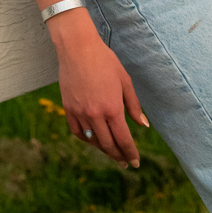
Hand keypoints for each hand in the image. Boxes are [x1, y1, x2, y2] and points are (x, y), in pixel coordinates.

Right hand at [49, 11, 148, 164]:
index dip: (130, 153)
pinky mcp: (68, 109)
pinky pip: (78, 132)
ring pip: (92, 141)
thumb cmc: (105, 62)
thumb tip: (143, 125)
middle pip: (108, 145)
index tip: (135, 162)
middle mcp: (95, 115)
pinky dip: (87, 139)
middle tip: (125, 163)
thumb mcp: (125, 81)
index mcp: (112, 108)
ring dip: (103, 150)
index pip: (123, 139)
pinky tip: (94, 140)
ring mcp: (80, 113)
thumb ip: (134, 105)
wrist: (78, 49)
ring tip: (112, 153)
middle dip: (118, 156)